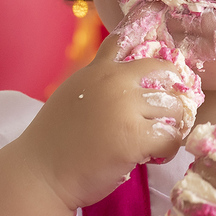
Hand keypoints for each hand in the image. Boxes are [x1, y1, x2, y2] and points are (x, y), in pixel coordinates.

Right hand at [15, 33, 189, 210]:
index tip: (158, 73)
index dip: (145, 53)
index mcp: (99, 69)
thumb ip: (98, 82)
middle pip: (164, 72)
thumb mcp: (73, 94)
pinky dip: (169, 148)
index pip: (129, 41)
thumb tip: (130, 82)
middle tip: (167, 113)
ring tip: (159, 139)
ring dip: (172, 124)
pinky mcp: (135, 138)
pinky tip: (155, 156)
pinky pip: (172, 138)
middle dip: (171, 91)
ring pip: (174, 107)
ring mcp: (126, 108)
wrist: (40, 174)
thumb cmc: (55, 141)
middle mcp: (115, 82)